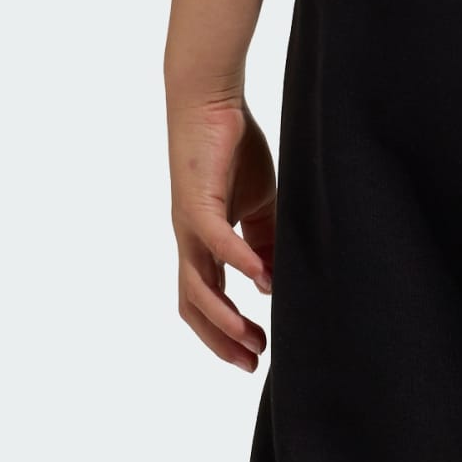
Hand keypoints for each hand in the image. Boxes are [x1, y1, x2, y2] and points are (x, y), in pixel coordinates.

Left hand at [168, 93, 275, 368]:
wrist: (210, 100)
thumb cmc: (232, 147)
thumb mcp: (259, 201)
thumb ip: (265, 239)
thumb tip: (272, 282)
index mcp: (204, 242)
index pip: (209, 298)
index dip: (228, 330)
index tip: (257, 352)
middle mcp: (190, 241)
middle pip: (196, 305)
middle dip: (221, 339)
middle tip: (252, 361)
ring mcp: (190, 224)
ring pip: (198, 287)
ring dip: (224, 318)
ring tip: (254, 337)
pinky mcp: (198, 202)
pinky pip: (215, 242)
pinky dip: (237, 263)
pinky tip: (259, 279)